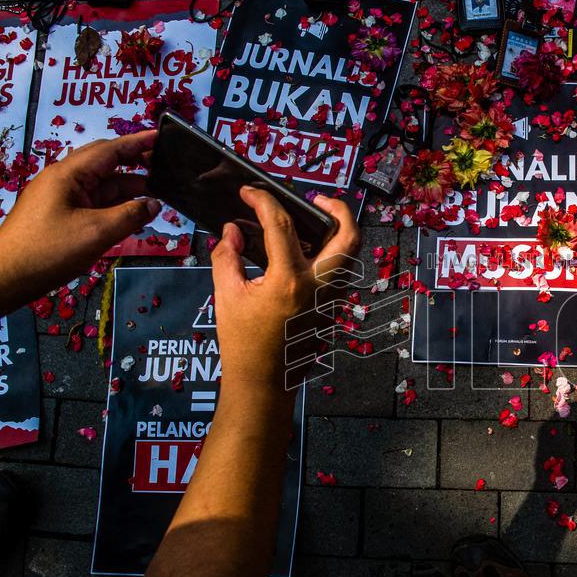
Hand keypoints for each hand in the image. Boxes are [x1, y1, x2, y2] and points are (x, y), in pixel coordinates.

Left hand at [0, 131, 161, 338]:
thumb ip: (130, 216)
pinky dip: (116, 206)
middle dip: (135, 164)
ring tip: (158, 196)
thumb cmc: (49, 250)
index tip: (160, 137)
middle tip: (164, 167)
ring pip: (102, 186)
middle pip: (105, 164)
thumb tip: (154, 205)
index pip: (109, 150)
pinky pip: (94, 204)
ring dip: (128, 190)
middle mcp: (64, 180)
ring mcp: (62, 198)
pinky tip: (134, 214)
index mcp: (68, 174)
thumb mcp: (97, 232)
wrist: (6, 277)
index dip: (137, 143)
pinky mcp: (61, 216)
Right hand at [211, 187, 358, 390]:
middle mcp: (319, 287)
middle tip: (316, 199)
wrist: (263, 384)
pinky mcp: (331, 308)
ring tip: (312, 221)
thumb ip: (227, 256)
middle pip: (348, 236)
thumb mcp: (226, 295)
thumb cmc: (242, 343)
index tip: (249, 192)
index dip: (263, 201)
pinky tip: (305, 250)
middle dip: (337, 209)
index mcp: (290, 281)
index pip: (281, 225)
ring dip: (337, 232)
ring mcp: (331, 299)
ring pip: (350, 254)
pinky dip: (329, 253)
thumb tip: (232, 230)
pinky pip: (338, 271)